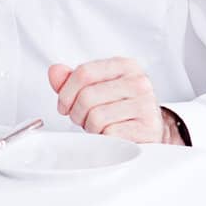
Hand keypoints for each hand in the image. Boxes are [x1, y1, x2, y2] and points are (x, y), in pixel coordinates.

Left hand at [47, 58, 183, 144]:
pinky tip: (111, 136)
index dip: (66, 92)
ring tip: (98, 128)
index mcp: (125, 66)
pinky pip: (109, 134)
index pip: (84, 72)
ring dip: (90, 128)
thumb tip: (55, 71)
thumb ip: (73, 80)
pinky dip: (104, 139)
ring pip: (96, 117)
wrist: (150, 130)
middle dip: (77, 113)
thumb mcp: (97, 88)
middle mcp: (138, 82)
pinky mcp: (147, 128)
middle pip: (87, 96)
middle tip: (82, 120)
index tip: (64, 105)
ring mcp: (145, 105)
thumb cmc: (120, 109)